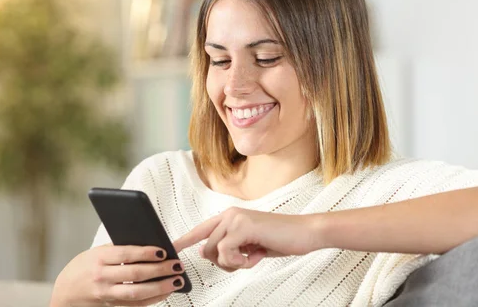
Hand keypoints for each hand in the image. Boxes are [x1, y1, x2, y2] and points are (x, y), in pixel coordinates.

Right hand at [50, 244, 185, 306]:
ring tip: (177, 280)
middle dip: (159, 270)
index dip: (146, 253)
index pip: (126, 254)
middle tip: (177, 265)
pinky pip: (135, 305)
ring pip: (137, 293)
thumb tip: (147, 243)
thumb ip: (118, 249)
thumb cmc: (82, 268)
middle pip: (135, 274)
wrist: (64, 294)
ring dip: (160, 287)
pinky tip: (165, 292)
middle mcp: (102, 277)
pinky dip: (152, 299)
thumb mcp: (95, 252)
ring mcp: (106, 294)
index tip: (163, 251)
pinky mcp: (111, 306)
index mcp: (99, 258)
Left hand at [174, 207, 323, 272]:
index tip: (172, 249)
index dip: (185, 240)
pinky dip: (240, 262)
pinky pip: (225, 253)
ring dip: (233, 263)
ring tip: (252, 256)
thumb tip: (207, 254)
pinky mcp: (242, 227)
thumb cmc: (280, 239)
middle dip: (222, 263)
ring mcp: (235, 219)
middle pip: (205, 247)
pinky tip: (256, 255)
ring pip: (213, 251)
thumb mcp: (250, 245)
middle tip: (244, 261)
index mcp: (230, 216)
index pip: (200, 229)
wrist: (305, 233)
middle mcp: (229, 214)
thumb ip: (230, 247)